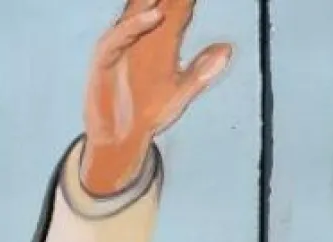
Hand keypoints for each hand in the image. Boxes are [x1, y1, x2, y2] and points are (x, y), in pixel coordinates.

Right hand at [81, 0, 233, 193]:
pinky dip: (135, 26)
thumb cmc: (150, 111)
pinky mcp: (105, 59)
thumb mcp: (183, 91)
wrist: (122, 138)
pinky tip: (155, 15)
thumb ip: (202, 69)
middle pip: (156, 5)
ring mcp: (122, 46)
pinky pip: (120, 38)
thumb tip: (227, 48)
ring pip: (135, 14)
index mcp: (161, 42)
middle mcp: (140, 37)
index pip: (179, 11)